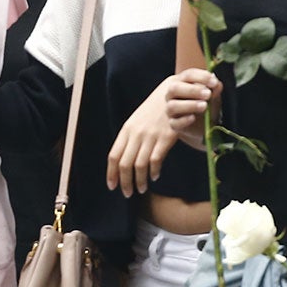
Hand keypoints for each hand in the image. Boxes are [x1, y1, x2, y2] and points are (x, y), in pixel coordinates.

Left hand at [107, 78, 180, 195]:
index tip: (112, 186)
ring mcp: (150, 136)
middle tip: (128, 193)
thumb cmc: (155, 110)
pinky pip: (156, 160)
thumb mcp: (137, 121)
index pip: (113, 156)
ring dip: (139, 181)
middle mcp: (136, 134)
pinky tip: (155, 176)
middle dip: (125, 182)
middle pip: (125, 164)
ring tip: (141, 189)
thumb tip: (123, 161)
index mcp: (126, 130)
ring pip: (139, 165)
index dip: (111, 174)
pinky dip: (154, 171)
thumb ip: (129, 139)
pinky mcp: (166, 137)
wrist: (175, 93)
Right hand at [164, 69, 221, 140]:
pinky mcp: (173, 124)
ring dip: (189, 105)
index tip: (214, 82)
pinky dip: (184, 120)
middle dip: (192, 90)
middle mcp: (173, 95)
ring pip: (172, 106)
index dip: (201, 77)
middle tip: (208, 94)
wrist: (206, 124)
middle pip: (175, 88)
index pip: (188, 75)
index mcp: (182, 82)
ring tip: (204, 106)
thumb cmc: (207, 104)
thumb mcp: (213, 95)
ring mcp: (171, 110)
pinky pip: (174, 122)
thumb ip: (215, 89)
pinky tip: (193, 118)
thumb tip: (216, 84)